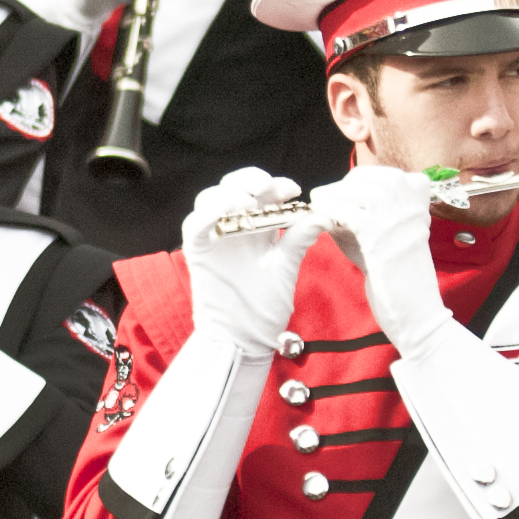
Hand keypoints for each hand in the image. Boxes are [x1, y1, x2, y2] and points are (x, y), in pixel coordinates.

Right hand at [182, 167, 308, 343]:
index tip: (294, 191)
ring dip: (229, 193)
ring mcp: (213, 238)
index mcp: (257, 229)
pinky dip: (207, 212)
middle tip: (267, 186)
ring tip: (248, 201)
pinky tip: (225, 208)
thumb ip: (299, 239)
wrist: (245, 339)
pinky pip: (194, 224)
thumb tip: (324, 214)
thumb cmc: (265, 307)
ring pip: (211, 198)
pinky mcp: (197, 252)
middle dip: (250, 180)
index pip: (262, 194)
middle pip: (234, 187)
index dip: (276, 185)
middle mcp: (233, 228)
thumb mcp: (286, 267)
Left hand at [319, 164, 452, 337]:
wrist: (414, 310)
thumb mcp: (381, 235)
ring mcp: (401, 221)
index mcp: (420, 203)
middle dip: (346, 184)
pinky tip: (321, 218)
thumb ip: (360, 214)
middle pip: (374, 178)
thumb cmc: (392, 274)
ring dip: (335, 195)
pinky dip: (332, 212)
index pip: (388, 175)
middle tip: (326, 197)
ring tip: (318, 203)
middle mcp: (414, 207)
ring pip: (363, 192)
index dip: (360, 180)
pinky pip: (352, 215)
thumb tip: (326, 199)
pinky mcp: (383, 240)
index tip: (343, 191)